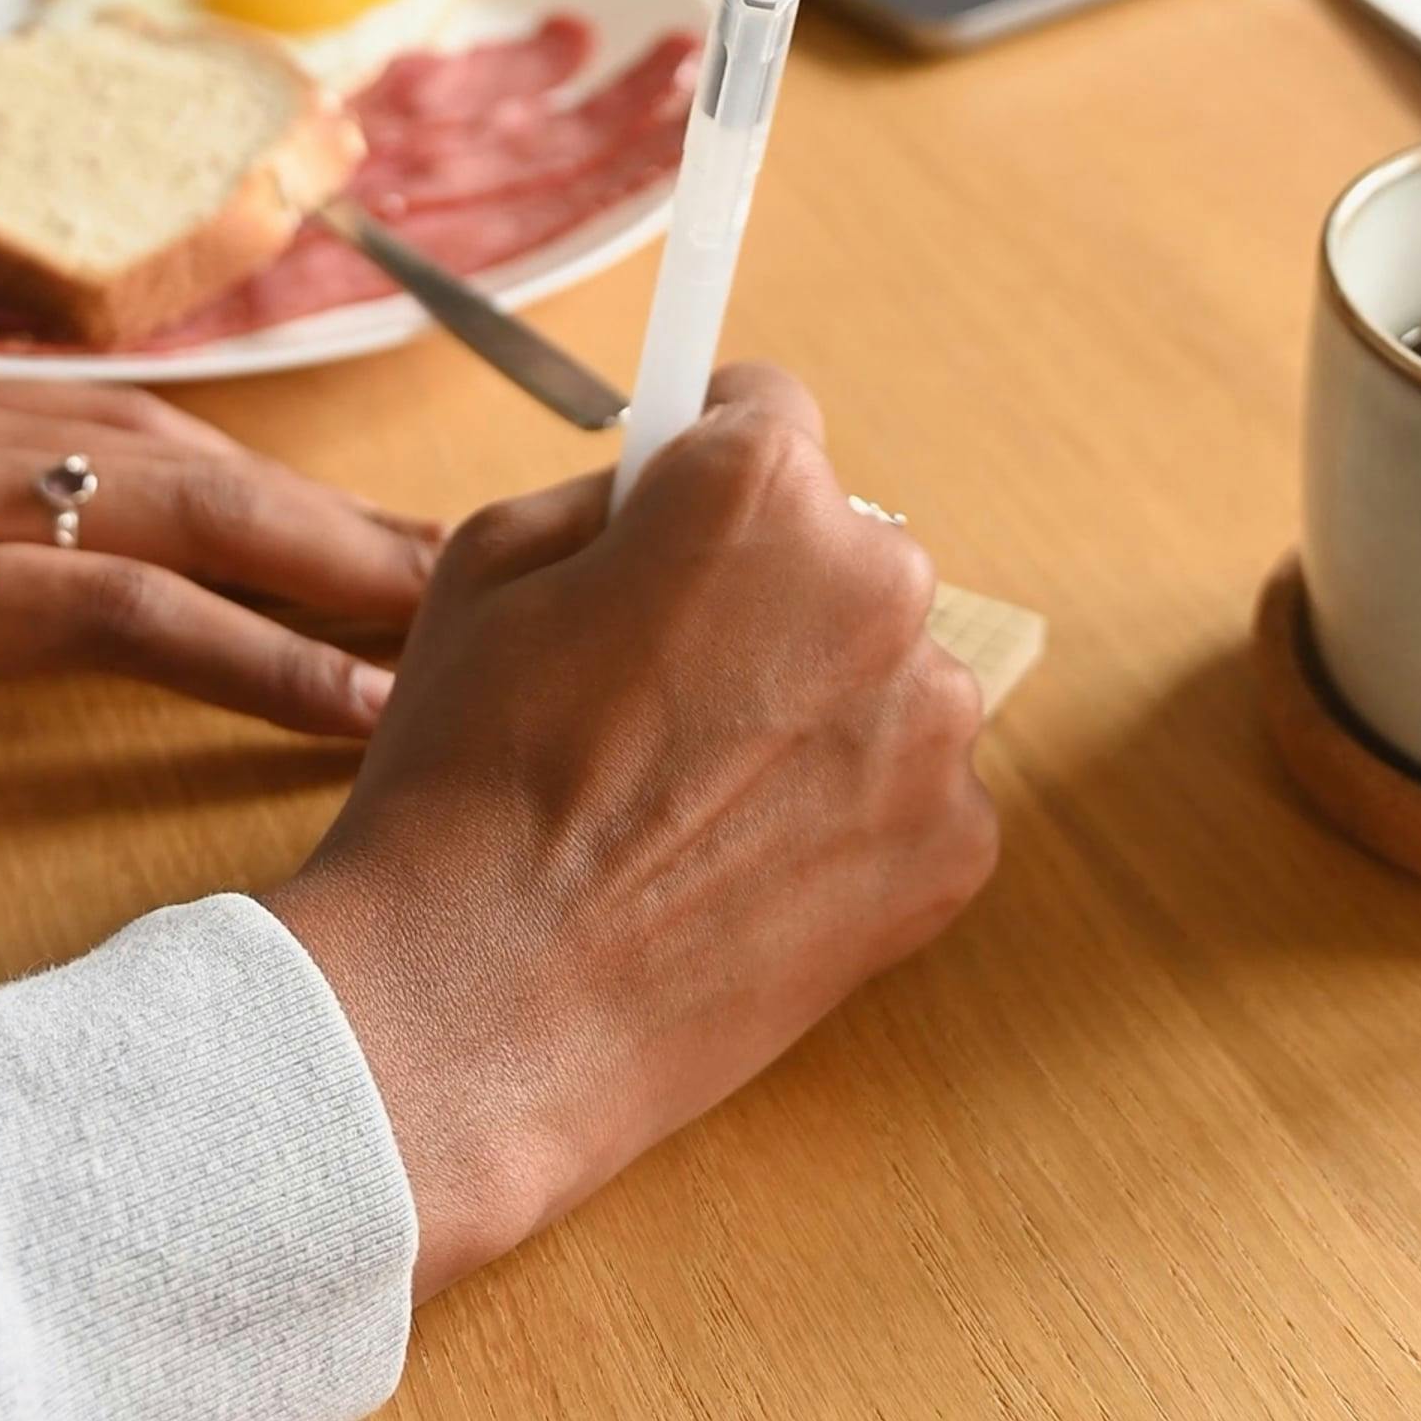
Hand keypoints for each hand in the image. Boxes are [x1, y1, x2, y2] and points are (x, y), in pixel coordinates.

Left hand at [0, 329, 440, 899]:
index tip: (379, 711)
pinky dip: (229, 456)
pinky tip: (284, 494)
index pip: (110, 610)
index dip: (254, 658)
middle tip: (504, 609)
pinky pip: (119, 416)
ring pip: (173, 449)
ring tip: (441, 560)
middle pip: (187, 504)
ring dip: (312, 500)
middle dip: (350, 556)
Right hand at [267, 359, 996, 1298]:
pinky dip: (846, 813)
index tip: (685, 510)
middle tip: (664, 686)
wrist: (481, 1008)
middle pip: (837, 548)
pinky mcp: (956, 844)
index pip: (769, 412)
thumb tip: (669, 487)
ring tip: (694, 796)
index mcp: (760, 492)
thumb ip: (608, 496)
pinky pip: (910, 786)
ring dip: (815, 703)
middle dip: (766, 591)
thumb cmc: (464, 781)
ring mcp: (934, 723)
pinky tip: (741, 865)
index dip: (707, 459)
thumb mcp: (487, 565)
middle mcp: (877, 582)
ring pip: (882, 671)